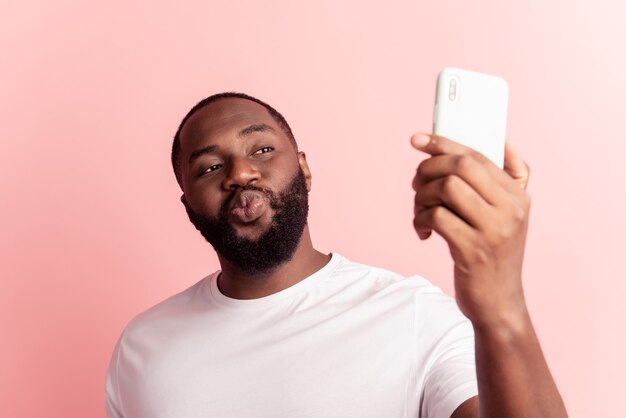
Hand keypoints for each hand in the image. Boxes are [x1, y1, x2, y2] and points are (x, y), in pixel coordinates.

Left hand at [410, 133, 530, 329]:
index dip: (443, 143)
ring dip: (422, 196)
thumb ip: (510, 181)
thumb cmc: (495, 256)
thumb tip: (503, 141)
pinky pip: (437, 216)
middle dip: (429, 168)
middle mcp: (511, 209)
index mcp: (518, 196)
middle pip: (461, 166)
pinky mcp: (473, 250)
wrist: (499, 303)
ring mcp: (493, 230)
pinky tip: (424, 231)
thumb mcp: (511, 217)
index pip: (478, 155)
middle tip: (416, 184)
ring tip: (421, 212)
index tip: (417, 140)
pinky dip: (421, 219)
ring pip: (447, 188)